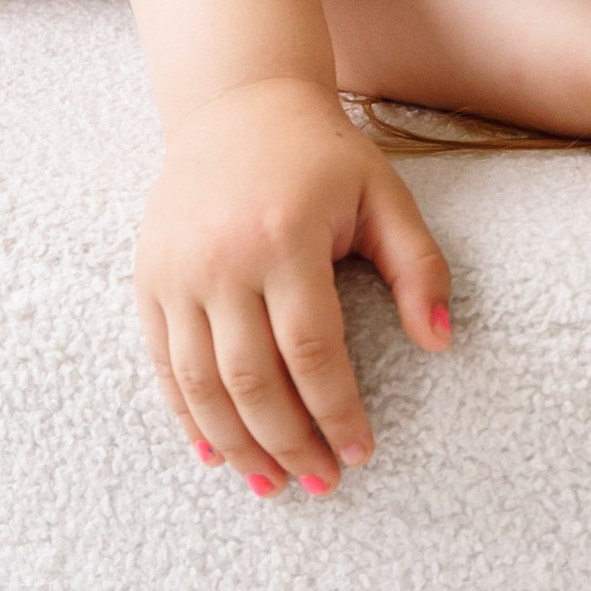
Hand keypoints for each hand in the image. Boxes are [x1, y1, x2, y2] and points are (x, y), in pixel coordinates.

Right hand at [136, 75, 451, 492]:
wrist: (238, 105)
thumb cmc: (323, 158)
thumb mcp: (384, 196)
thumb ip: (419, 266)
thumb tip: (441, 342)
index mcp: (286, 236)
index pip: (313, 349)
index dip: (337, 411)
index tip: (361, 453)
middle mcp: (223, 258)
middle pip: (253, 380)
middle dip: (289, 444)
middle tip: (322, 483)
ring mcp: (177, 271)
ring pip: (202, 385)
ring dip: (238, 445)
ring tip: (273, 484)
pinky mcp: (150, 278)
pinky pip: (164, 365)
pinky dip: (188, 417)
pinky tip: (217, 453)